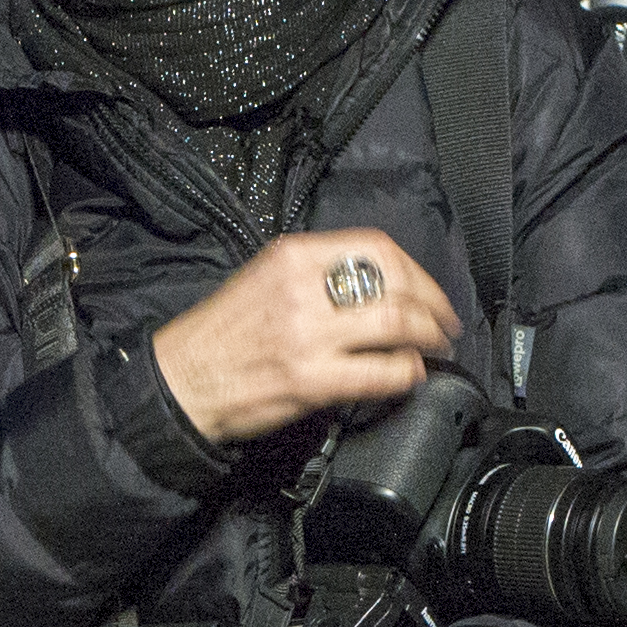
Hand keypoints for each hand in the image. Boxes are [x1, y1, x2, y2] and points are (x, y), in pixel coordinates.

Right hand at [149, 229, 459, 444]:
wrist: (182, 380)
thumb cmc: (223, 333)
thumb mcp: (265, 276)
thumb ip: (317, 273)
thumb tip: (378, 287)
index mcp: (294, 255)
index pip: (377, 247)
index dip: (417, 271)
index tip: (428, 292)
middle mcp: (303, 288)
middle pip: (396, 284)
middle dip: (433, 307)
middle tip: (444, 325)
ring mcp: (308, 334)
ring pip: (396, 325)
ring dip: (427, 339)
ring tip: (435, 349)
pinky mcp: (309, 379)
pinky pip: (379, 373)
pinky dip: (405, 375)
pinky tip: (408, 376)